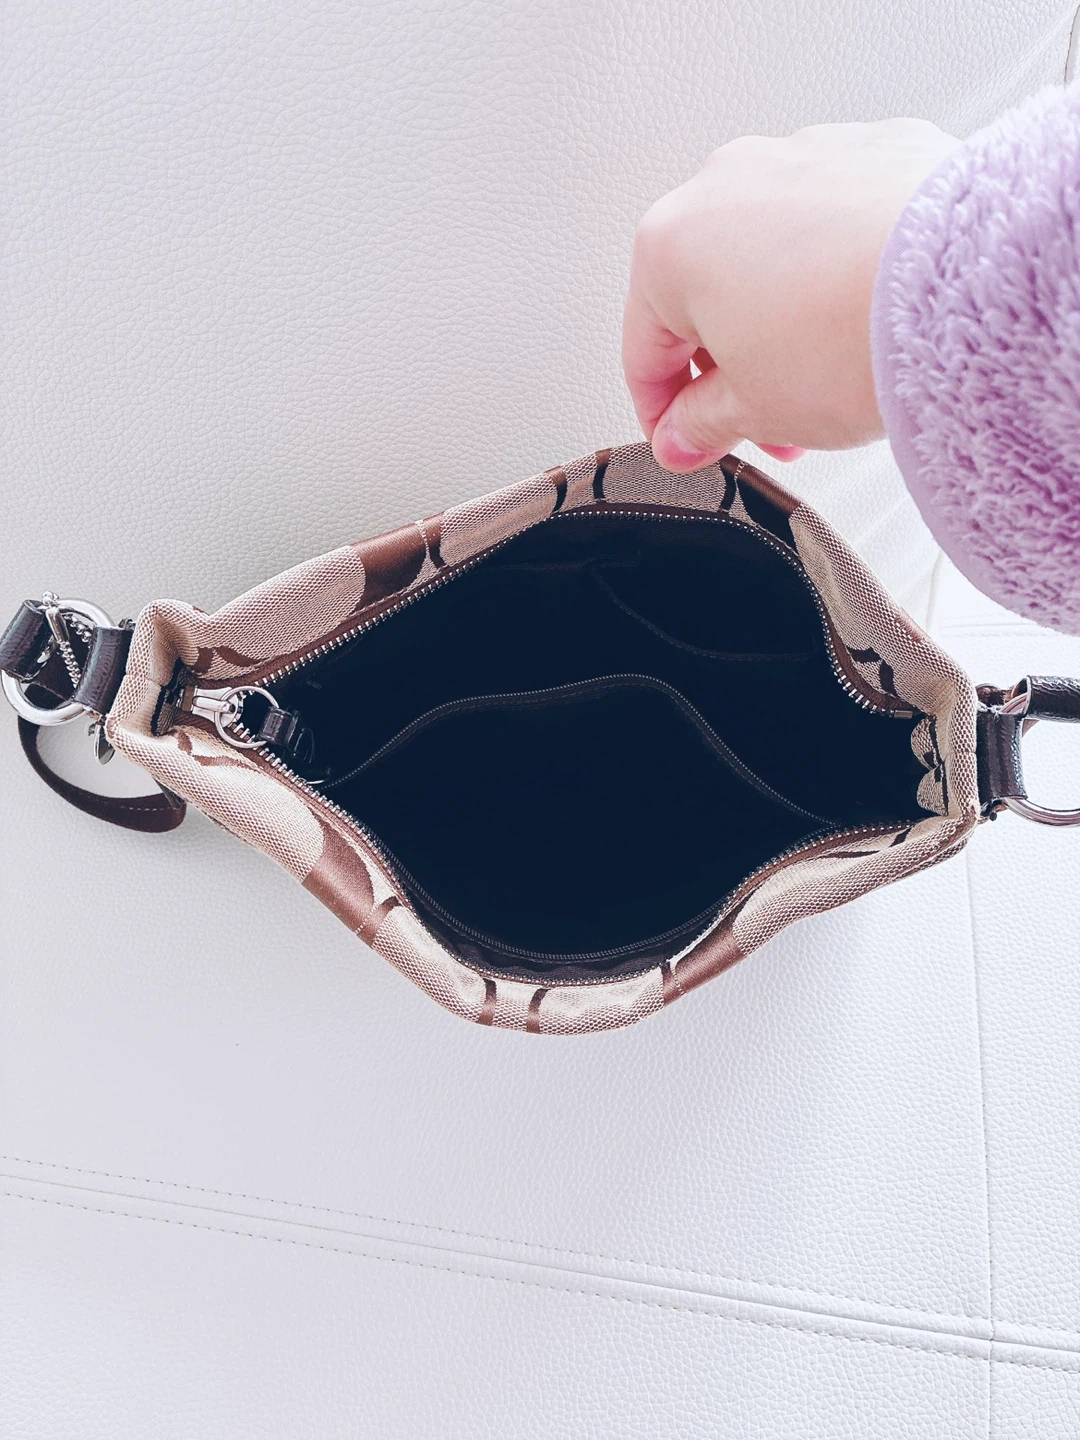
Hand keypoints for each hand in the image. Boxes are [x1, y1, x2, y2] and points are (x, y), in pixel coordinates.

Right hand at [622, 119, 961, 471]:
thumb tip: (686, 433)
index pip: (645, 353)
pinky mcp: (872, 152)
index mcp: (670, 245)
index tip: (686, 446)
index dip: (664, 417)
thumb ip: (701, 426)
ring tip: (826, 378)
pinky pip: (835, 226)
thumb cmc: (852, 336)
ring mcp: (800, 158)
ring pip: (770, 258)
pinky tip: (865, 322)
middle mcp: (724, 184)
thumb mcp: (754, 411)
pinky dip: (838, 274)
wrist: (964, 288)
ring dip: (784, 324)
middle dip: (732, 371)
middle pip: (707, 299)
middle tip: (761, 425)